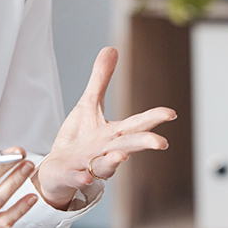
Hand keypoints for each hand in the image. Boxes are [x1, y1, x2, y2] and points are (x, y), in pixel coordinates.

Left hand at [35, 47, 176, 209]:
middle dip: (144, 143)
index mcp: (113, 134)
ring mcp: (89, 165)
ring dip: (114, 161)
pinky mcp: (70, 174)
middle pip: (128, 146)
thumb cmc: (78, 139)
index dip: (153, 118)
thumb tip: (112, 48)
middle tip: (161, 143)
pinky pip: (77, 177)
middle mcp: (105, 151)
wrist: (57, 171)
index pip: (136, 125)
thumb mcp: (88, 105)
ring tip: (121, 155)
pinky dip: (82, 178)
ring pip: (105, 165)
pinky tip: (86, 176)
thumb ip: (101, 80)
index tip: (170, 113)